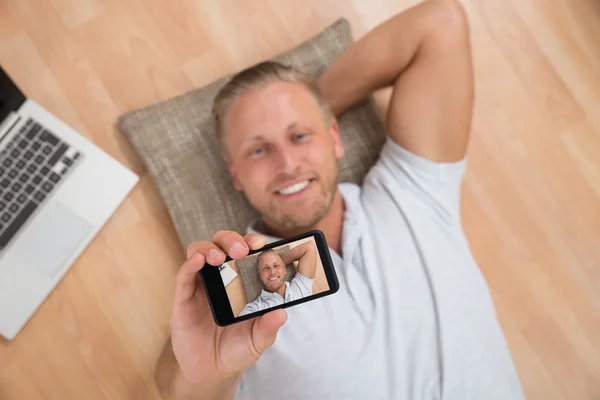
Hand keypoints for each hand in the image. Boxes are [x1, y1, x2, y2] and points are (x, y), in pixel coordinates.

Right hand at [170, 231, 287, 383]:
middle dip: (232, 240)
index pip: (247, 252)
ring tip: (219, 258)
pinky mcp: (184, 297)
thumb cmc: (237, 349)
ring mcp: (202, 285)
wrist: (210, 371)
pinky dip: (190, 264)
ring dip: (210, 248)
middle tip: (242, 250)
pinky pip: (184, 275)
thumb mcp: (257, 341)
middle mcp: (222, 277)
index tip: (262, 243)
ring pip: (201, 251)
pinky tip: (197, 261)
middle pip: (223, 244)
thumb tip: (281, 313)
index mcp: (243, 281)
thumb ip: (268, 328)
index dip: (253, 242)